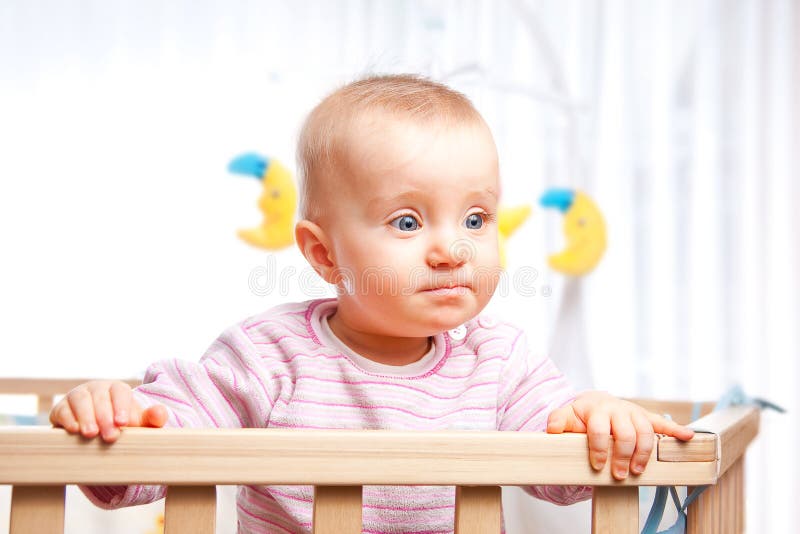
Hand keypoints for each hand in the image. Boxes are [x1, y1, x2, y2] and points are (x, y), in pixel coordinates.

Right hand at [49, 380, 166, 442]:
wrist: (95, 434)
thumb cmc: (121, 425)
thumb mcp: (139, 423)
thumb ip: (152, 419)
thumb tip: (160, 414)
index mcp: (117, 389)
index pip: (120, 391)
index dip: (121, 405)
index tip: (123, 423)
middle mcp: (96, 389)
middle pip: (100, 397)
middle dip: (105, 417)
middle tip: (110, 436)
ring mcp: (77, 396)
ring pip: (80, 399)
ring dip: (85, 416)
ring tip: (91, 434)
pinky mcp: (61, 409)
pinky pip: (62, 410)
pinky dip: (67, 419)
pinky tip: (74, 430)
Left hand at [546, 391, 694, 479]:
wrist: (595, 403)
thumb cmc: (581, 416)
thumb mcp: (566, 417)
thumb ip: (558, 422)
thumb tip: (551, 429)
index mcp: (596, 410)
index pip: (599, 429)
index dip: (599, 449)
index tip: (598, 465)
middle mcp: (617, 409)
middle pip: (624, 433)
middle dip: (622, 455)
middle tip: (619, 474)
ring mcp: (633, 412)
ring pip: (644, 432)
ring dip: (643, 453)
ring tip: (638, 470)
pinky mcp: (646, 417)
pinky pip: (663, 422)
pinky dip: (676, 429)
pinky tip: (688, 436)